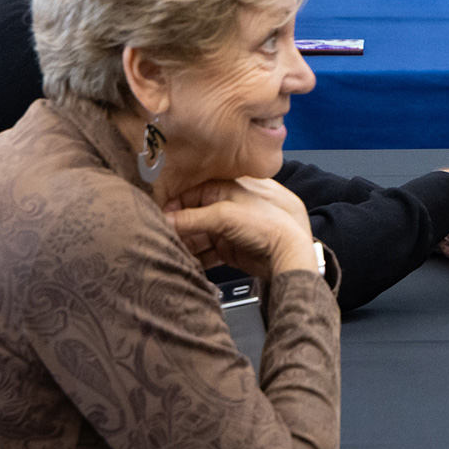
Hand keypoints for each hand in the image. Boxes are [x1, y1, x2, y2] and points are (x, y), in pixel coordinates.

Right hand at [163, 176, 316, 276]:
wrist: (290, 254)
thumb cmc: (271, 225)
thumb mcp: (225, 215)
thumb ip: (192, 218)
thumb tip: (165, 219)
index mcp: (231, 187)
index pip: (192, 192)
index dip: (175, 204)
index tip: (159, 216)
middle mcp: (230, 206)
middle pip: (193, 215)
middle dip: (177, 226)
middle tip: (160, 236)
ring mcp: (231, 228)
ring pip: (198, 234)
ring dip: (184, 243)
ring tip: (169, 250)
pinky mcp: (231, 248)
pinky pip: (206, 252)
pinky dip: (195, 257)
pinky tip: (184, 261)